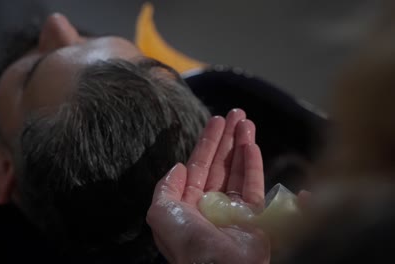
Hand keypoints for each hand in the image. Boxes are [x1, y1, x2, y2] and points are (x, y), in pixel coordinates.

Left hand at [147, 109, 269, 263]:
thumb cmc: (188, 243)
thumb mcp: (161, 213)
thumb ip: (165, 188)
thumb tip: (177, 167)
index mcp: (189, 204)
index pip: (199, 166)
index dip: (207, 143)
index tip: (216, 121)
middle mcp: (211, 205)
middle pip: (221, 164)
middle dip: (228, 138)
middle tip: (236, 113)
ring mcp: (234, 211)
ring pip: (239, 171)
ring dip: (243, 146)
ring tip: (246, 122)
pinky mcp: (255, 218)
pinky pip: (255, 187)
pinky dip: (255, 166)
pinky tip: (252, 146)